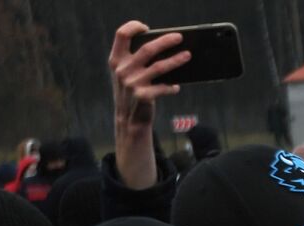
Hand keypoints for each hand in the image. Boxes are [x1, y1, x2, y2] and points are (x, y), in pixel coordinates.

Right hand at [108, 20, 187, 188]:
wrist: (129, 120)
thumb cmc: (132, 92)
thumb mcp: (127, 74)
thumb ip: (136, 60)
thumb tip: (164, 46)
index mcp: (116, 60)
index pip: (121, 34)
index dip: (134, 27)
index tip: (147, 27)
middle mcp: (122, 70)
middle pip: (147, 48)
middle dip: (166, 41)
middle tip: (179, 37)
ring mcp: (132, 83)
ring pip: (160, 66)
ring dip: (176, 60)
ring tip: (188, 56)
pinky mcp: (143, 96)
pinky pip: (163, 87)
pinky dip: (171, 87)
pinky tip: (176, 87)